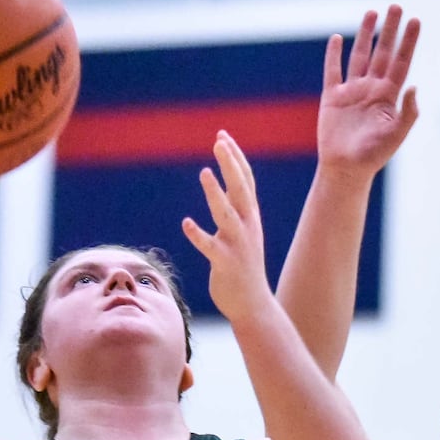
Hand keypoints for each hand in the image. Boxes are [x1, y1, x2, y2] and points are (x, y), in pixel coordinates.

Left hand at [182, 131, 272, 322]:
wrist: (253, 304)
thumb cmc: (244, 266)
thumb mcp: (244, 232)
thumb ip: (236, 209)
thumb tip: (226, 185)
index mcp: (251, 217)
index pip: (246, 181)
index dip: (236, 158)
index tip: (223, 135)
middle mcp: (247, 227)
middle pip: (241, 189)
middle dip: (231, 165)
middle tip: (219, 141)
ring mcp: (238, 245)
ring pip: (227, 214)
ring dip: (216, 193)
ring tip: (204, 172)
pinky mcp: (225, 264)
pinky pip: (211, 247)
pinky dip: (199, 235)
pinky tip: (186, 224)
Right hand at [318, 4, 419, 177]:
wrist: (346, 169)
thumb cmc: (373, 155)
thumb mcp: (396, 135)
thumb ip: (408, 112)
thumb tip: (413, 86)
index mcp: (389, 96)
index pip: (401, 62)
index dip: (408, 42)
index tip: (415, 21)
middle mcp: (372, 89)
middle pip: (382, 53)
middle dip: (389, 30)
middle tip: (396, 6)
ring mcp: (352, 91)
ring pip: (360, 56)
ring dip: (366, 34)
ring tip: (372, 13)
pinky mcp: (332, 97)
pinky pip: (333, 71)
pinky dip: (334, 55)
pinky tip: (337, 38)